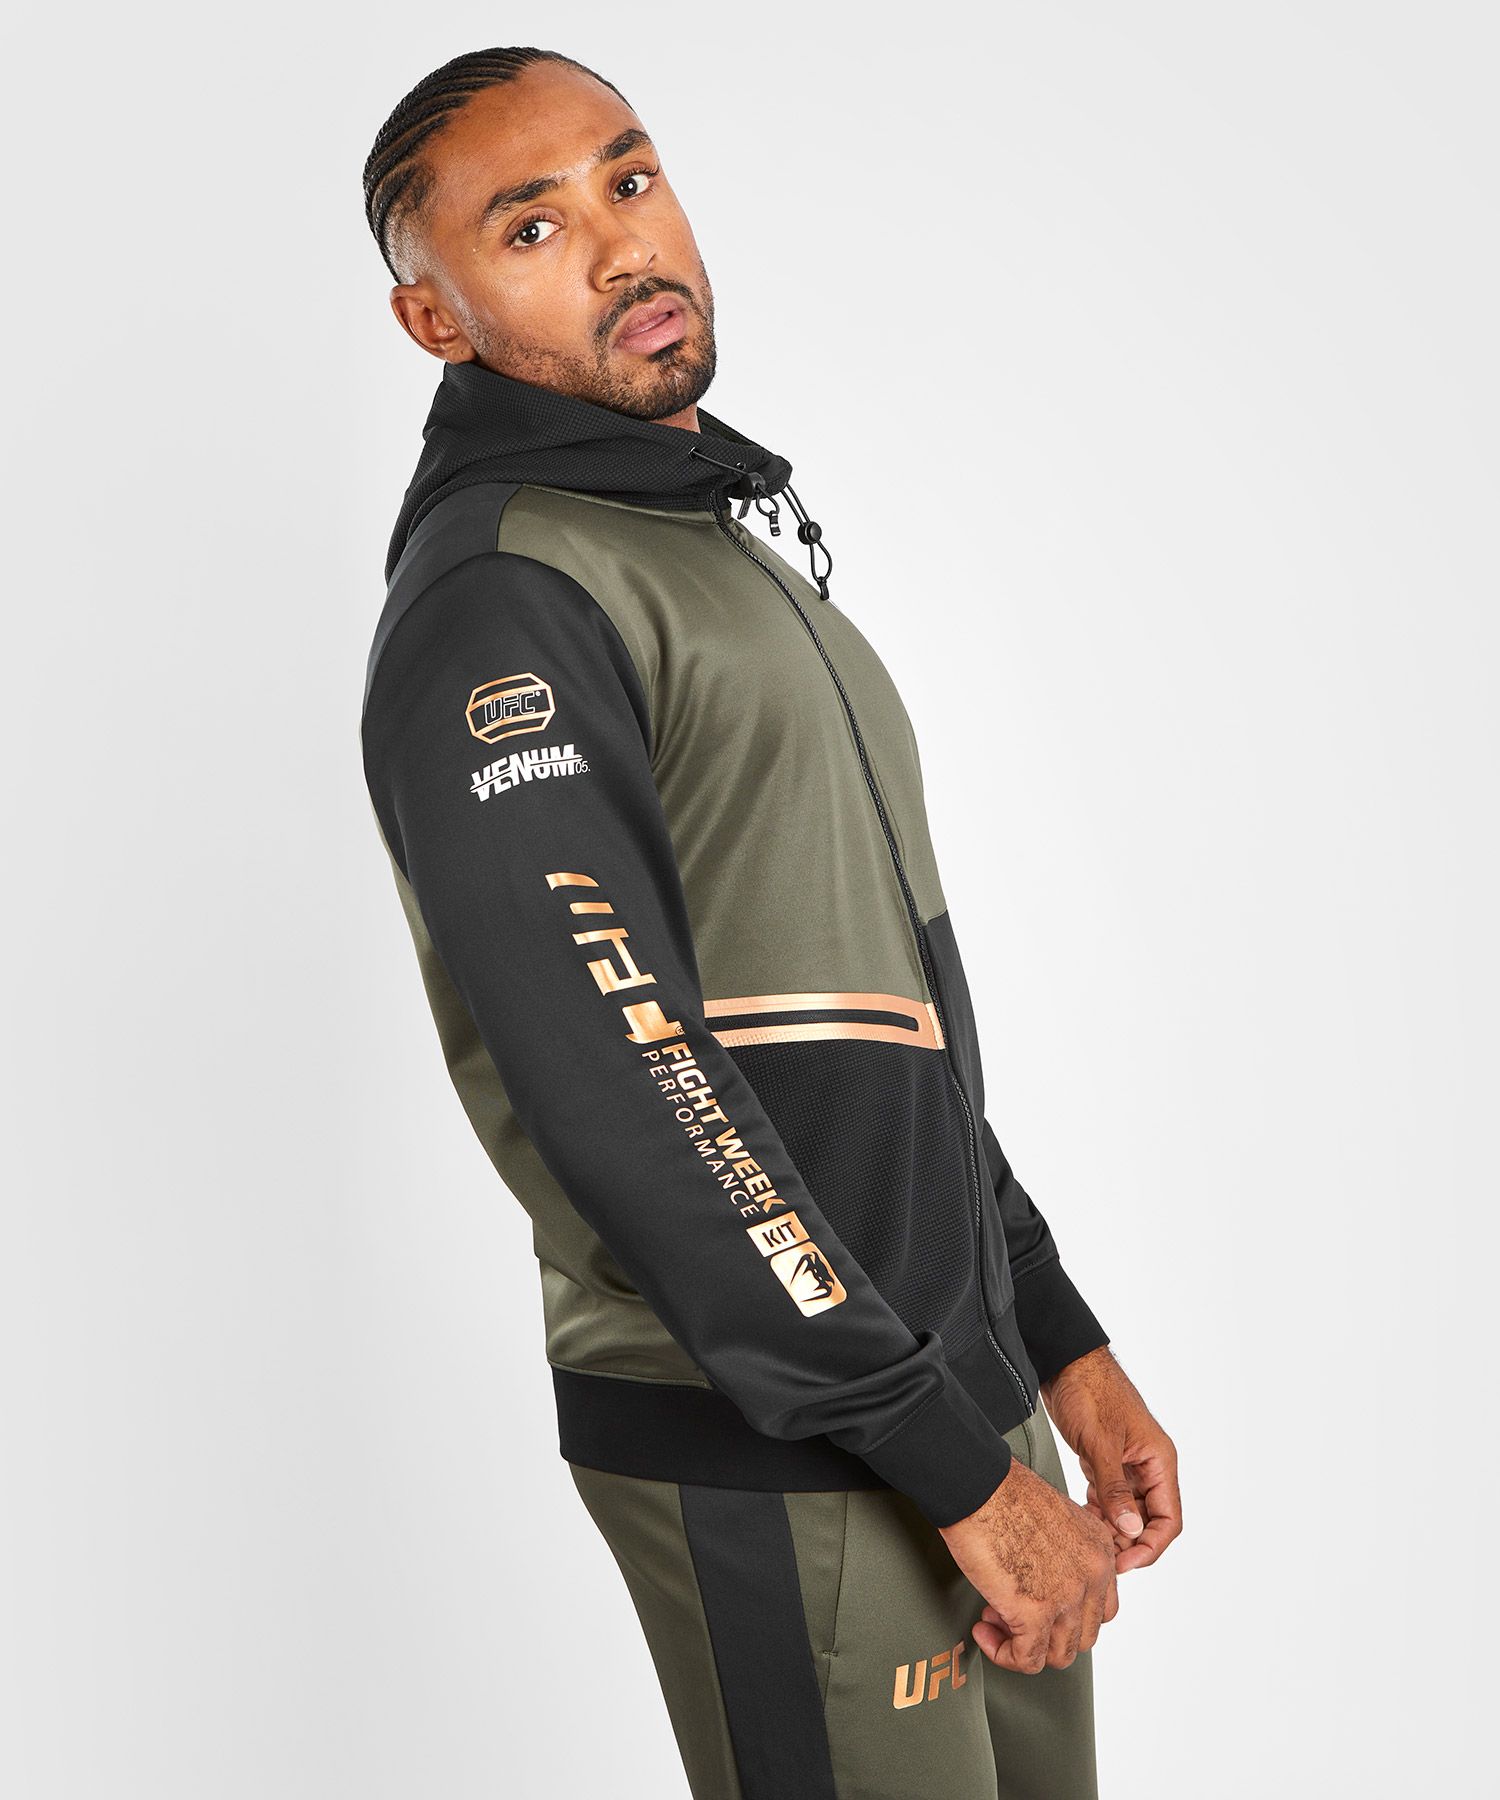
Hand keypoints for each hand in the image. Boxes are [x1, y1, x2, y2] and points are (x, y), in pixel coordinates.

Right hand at [937, 1460, 1118, 1674]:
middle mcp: (1092, 1574)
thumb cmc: (1002, 1493)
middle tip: (1010, 1613)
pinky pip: (1027, 1660)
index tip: (1036, 1604)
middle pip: (1082, 1636)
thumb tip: (1046, 1586)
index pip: (1100, 1609)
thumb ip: (1066, 1556)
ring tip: (993, 1620)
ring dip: (1022, 1645)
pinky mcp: (1036, 1613)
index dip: (1065, 1615)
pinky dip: (1003, 1654)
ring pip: (1058, 1655)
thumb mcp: (1056, 1521)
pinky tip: (984, 1631)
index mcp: (1100, 1549)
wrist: (977, 1484)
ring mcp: (1068, 1596)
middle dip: (1045, 1633)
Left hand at [1041, 1346, 1181, 1574]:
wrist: (1065, 1361)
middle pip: (1150, 1520)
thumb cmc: (1089, 1391)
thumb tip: (1132, 1532)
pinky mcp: (1107, 1462)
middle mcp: (1149, 1465)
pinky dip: (1099, 1513)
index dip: (1150, 1547)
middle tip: (1101, 1557)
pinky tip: (1082, 1521)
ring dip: (1112, 1530)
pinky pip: (1110, 1498)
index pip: (1169, 1519)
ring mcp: (1128, 1465)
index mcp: (1159, 1460)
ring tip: (1089, 1542)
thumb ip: (1115, 1489)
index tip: (1124, 1564)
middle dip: (1129, 1543)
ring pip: (1129, 1513)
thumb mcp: (1100, 1443)